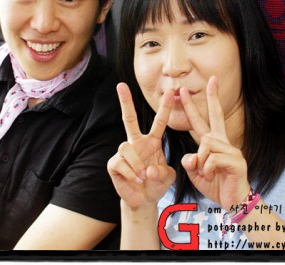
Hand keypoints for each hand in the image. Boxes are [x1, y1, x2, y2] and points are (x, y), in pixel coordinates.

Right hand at [107, 83, 176, 208]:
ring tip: (143, 177)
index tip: (171, 92)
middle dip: (125, 101)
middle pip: (129, 119)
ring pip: (127, 148)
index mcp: (152, 142)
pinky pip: (121, 163)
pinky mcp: (114, 163)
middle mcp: (136, 142)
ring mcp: (123, 152)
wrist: (143, 200)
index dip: (165, 108)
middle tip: (121, 84)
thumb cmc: (156, 184)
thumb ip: (165, 172)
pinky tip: (136, 180)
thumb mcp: (168, 177)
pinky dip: (131, 173)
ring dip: (138, 165)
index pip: (159, 122)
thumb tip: (148, 170)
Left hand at [180, 76, 250, 210]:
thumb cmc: (216, 185)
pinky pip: (212, 159)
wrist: (234, 202)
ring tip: (207, 174)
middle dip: (210, 98)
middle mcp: (223, 142)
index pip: (202, 121)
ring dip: (201, 161)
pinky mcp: (236, 161)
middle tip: (206, 81)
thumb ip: (190, 162)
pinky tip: (213, 176)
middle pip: (215, 116)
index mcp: (213, 143)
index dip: (193, 106)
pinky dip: (208, 169)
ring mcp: (232, 150)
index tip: (186, 91)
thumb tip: (191, 157)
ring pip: (206, 144)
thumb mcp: (196, 173)